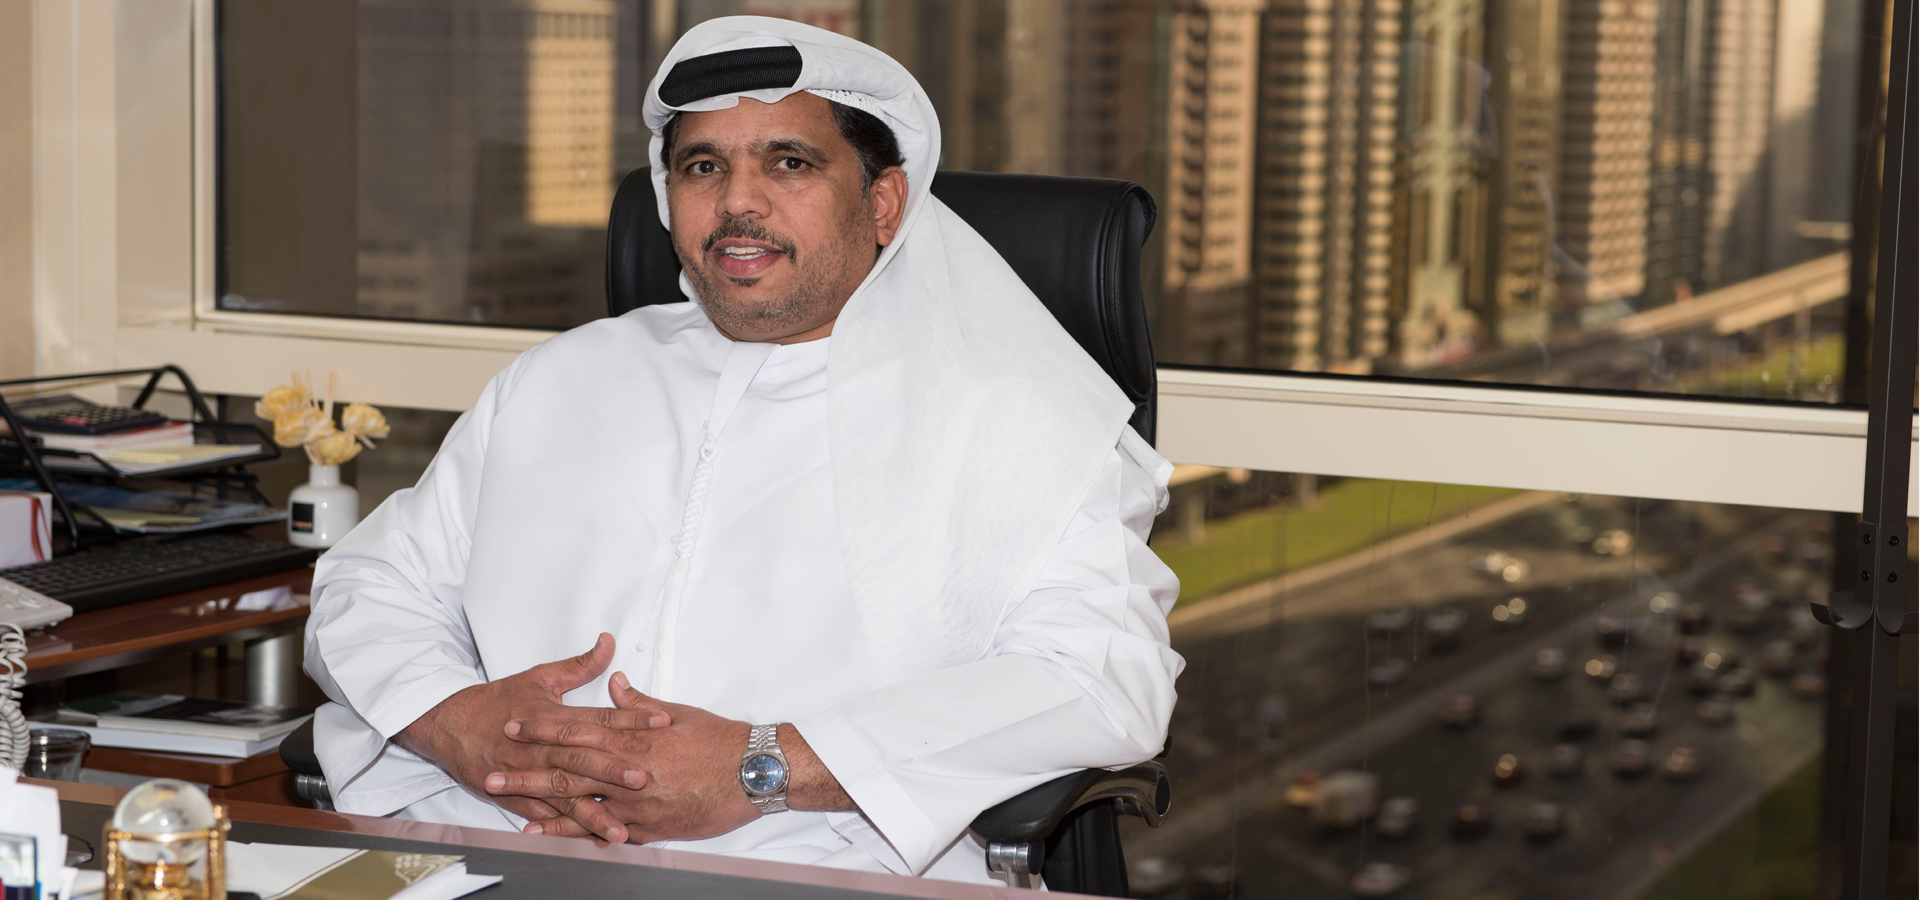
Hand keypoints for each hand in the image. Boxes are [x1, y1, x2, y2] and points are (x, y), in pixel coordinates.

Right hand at [394, 633, 672, 842]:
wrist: (448, 724)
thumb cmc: (497, 700)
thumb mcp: (539, 677)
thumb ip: (579, 665)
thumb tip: (609, 643)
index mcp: (551, 717)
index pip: (598, 718)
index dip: (631, 719)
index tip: (661, 721)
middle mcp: (541, 748)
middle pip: (582, 759)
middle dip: (613, 770)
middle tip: (644, 778)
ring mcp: (527, 774)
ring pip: (564, 795)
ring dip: (592, 812)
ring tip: (621, 827)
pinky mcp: (514, 796)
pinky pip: (542, 816)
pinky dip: (562, 829)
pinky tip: (584, 839)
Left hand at [484, 671, 761, 842]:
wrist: (753, 771)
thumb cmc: (720, 741)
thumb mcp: (678, 712)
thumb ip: (639, 702)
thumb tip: (614, 683)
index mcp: (634, 735)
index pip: (578, 728)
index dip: (543, 727)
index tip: (515, 724)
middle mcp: (629, 767)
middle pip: (568, 765)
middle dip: (527, 766)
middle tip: (492, 769)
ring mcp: (635, 799)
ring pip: (577, 800)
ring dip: (539, 801)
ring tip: (507, 803)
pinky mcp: (648, 826)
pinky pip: (601, 829)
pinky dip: (571, 832)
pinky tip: (546, 833)